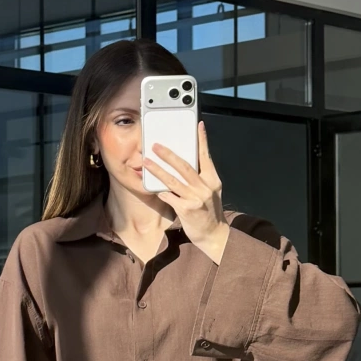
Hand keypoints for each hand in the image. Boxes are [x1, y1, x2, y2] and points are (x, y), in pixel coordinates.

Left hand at [142, 121, 230, 263]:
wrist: (214, 235)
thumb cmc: (209, 212)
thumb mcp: (211, 192)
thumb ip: (201, 179)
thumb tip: (186, 165)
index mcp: (212, 180)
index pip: (206, 156)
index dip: (202, 140)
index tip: (198, 125)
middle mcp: (204, 187)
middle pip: (184, 166)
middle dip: (168, 154)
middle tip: (156, 146)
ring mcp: (195, 198)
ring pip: (173, 180)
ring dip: (158, 170)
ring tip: (146, 162)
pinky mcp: (186, 209)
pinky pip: (169, 197)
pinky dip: (161, 191)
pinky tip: (153, 188)